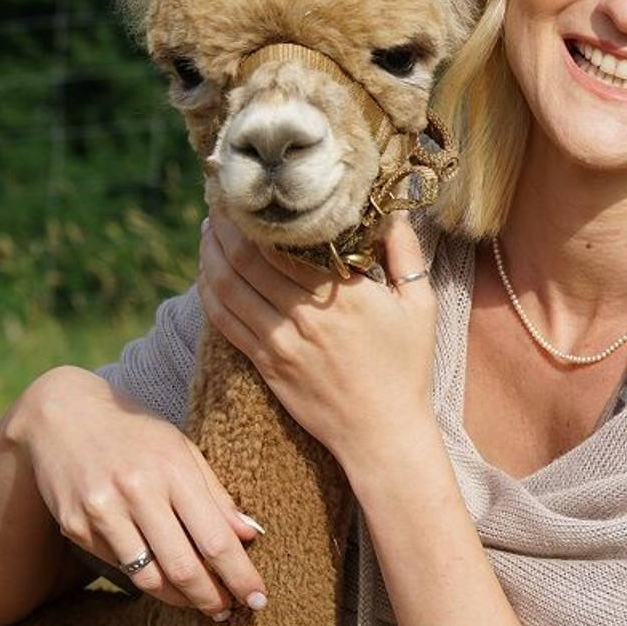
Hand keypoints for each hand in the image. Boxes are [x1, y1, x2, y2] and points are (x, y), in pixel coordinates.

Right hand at [13, 366, 264, 619]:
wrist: (62, 415)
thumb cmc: (136, 433)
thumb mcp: (182, 450)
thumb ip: (216, 494)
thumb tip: (251, 535)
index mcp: (173, 470)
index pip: (214, 538)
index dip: (239, 575)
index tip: (258, 598)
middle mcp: (136, 492)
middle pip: (182, 566)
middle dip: (211, 597)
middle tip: (230, 612)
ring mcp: (102, 512)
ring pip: (147, 576)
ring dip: (179, 599)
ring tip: (201, 604)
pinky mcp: (75, 526)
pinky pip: (119, 565)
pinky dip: (145, 578)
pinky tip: (163, 581)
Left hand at [196, 213, 439, 467]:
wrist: (383, 434)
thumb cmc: (407, 368)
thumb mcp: (420, 305)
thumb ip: (405, 254)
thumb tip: (391, 211)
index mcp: (344, 295)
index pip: (286, 242)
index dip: (259, 214)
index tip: (251, 191)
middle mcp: (306, 315)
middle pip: (248, 258)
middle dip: (227, 224)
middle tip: (220, 199)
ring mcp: (280, 342)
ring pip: (228, 287)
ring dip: (211, 253)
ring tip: (209, 228)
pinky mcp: (266, 365)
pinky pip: (225, 322)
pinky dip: (209, 293)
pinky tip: (206, 274)